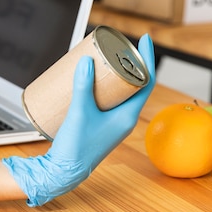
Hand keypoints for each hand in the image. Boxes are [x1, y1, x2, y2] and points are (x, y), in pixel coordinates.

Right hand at [2, 34, 155, 205]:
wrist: (64, 171)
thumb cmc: (76, 147)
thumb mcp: (79, 113)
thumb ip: (83, 87)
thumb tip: (88, 61)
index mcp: (128, 116)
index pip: (147, 82)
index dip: (147, 59)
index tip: (144, 40)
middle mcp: (123, 118)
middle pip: (134, 84)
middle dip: (128, 63)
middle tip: (117, 47)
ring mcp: (111, 121)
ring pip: (119, 91)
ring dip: (114, 74)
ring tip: (102, 59)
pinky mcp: (99, 123)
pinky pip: (106, 99)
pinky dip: (101, 85)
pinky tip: (87, 80)